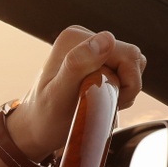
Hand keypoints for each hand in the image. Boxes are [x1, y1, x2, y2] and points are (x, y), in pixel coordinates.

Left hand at [6, 26, 146, 161]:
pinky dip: (120, 90)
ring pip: (131, 66)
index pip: (127, 55)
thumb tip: (106, 39)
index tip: (104, 100)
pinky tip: (101, 100)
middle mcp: (82, 38)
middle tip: (103, 104)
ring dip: (123, 89)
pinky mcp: (96, 60)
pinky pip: (124, 72)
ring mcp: (90, 48)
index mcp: (74, 39)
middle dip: (125, 86)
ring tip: (100, 103)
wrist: (36, 129)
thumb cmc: (45, 118)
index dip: (125, 83)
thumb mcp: (58, 95)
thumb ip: (78, 64)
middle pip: (132, 58)